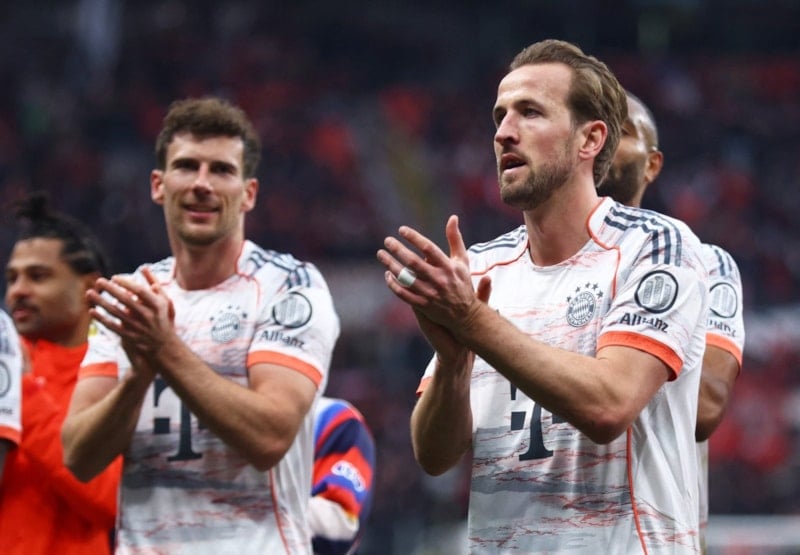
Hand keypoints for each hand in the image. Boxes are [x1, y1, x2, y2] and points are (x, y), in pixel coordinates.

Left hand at [87, 266, 175, 358]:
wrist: (163, 345)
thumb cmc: (162, 318)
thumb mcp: (165, 300)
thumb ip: (155, 283)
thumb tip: (144, 267)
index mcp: (157, 305)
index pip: (139, 291)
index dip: (126, 283)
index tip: (114, 277)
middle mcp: (147, 316)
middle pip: (125, 300)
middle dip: (111, 289)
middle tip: (99, 281)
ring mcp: (138, 327)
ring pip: (116, 313)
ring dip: (101, 302)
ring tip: (89, 293)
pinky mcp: (130, 336)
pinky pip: (112, 326)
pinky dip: (102, 319)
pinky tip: (92, 311)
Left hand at [377, 215, 491, 362]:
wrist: (466, 315)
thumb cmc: (462, 283)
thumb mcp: (462, 260)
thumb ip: (455, 239)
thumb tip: (453, 217)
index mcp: (448, 267)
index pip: (428, 248)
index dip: (414, 238)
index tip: (401, 230)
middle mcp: (439, 279)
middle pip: (413, 262)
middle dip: (398, 250)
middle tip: (387, 240)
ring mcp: (430, 294)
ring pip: (405, 278)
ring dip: (391, 265)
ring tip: (381, 254)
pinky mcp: (423, 305)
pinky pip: (403, 294)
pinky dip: (393, 284)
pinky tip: (387, 274)